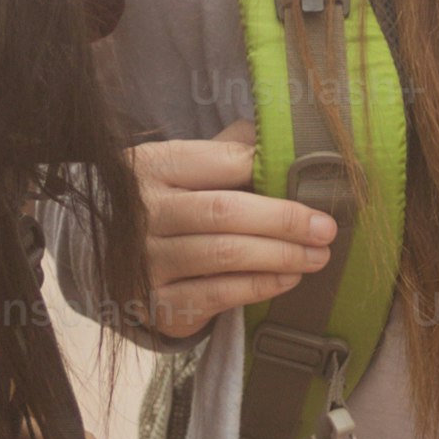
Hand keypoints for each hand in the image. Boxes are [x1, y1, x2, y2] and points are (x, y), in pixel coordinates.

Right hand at [129, 126, 335, 338]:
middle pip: (225, 211)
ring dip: (281, 255)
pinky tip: (288, 278)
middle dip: (285, 220)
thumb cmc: (168, 207)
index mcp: (152, 166)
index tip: (309, 183)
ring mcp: (147, 260)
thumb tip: (281, 136)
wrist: (113, 263)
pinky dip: (260, 285)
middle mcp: (144, 212)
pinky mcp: (158, 303)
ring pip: (225, 254)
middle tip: (325, 228)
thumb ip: (226, 151)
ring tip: (317, 256)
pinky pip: (218, 294)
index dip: (268, 170)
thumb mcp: (184, 169)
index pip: (222, 161)